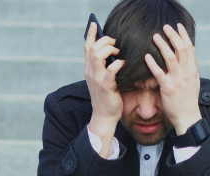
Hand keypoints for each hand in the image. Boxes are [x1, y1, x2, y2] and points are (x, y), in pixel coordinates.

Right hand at [84, 24, 124, 156]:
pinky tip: (122, 63)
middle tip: (115, 42)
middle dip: (105, 40)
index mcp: (89, 69)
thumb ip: (103, 66)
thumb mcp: (102, 79)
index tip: (94, 24)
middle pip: (92, 48)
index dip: (91, 34)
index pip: (87, 47)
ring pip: (97, 55)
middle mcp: (90, 72)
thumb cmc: (106, 97)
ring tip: (118, 51)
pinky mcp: (105, 87)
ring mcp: (96, 79)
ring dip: (109, 49)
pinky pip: (109, 71)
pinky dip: (116, 64)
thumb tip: (113, 53)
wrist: (104, 116)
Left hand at [144, 23, 201, 135]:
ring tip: (155, 37)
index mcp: (193, 70)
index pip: (190, 48)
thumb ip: (192, 69)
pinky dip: (153, 64)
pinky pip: (159, 73)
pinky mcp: (168, 88)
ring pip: (171, 58)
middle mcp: (187, 73)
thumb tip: (192, 57)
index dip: (184, 36)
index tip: (178, 26)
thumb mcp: (195, 82)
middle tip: (165, 27)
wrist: (188, 117)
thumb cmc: (189, 101)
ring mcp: (178, 80)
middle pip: (181, 49)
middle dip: (173, 36)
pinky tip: (147, 56)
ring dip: (163, 45)